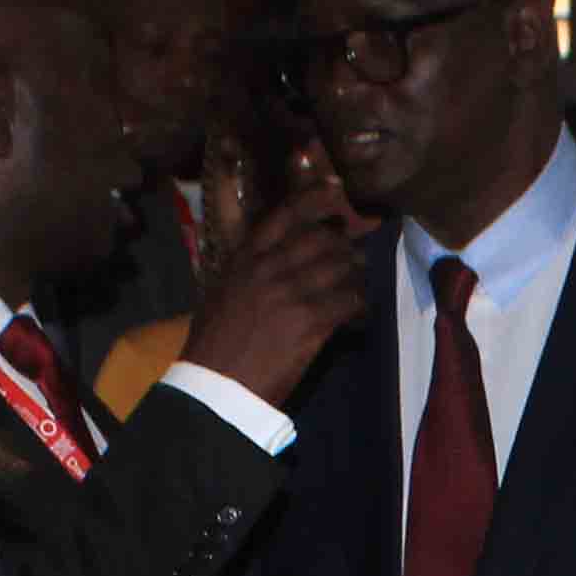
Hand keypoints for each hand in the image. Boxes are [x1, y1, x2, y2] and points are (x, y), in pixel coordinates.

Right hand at [179, 198, 371, 406]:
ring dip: (355, 274)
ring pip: (339, 268)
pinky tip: (361, 313)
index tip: (334, 190)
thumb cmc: (213, 346)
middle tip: (355, 254)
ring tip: (359, 282)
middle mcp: (269, 269)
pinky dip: (360, 305)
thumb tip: (268, 261)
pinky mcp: (309, 321)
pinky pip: (348, 302)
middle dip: (343, 245)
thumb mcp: (220, 294)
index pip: (283, 216)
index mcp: (244, 260)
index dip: (313, 199)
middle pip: (320, 241)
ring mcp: (291, 293)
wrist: (215, 385)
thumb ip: (246, 273)